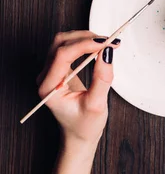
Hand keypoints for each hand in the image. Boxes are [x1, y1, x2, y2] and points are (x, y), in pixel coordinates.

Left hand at [37, 31, 118, 146]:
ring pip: (64, 41)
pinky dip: (84, 42)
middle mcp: (45, 77)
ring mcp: (50, 71)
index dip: (85, 44)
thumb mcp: (96, 105)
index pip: (63, 54)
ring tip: (105, 44)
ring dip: (85, 37)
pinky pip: (68, 46)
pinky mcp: (58, 68)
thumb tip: (106, 52)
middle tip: (108, 41)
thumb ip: (102, 78)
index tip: (105, 43)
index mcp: (49, 88)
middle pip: (61, 43)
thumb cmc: (84, 126)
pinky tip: (97, 47)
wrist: (78, 135)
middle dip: (86, 38)